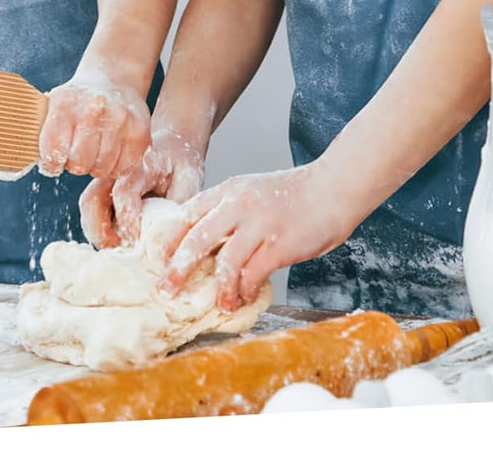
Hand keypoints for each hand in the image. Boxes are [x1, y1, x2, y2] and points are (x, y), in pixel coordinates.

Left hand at [38, 69, 150, 180]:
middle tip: (77, 152)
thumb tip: (9, 170)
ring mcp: (120, 120)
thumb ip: (34, 137)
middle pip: (79, 164)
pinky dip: (115, 166)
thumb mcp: (52, 107)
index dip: (52, 163)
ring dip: (96, 166)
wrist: (113, 80)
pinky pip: (123, 168)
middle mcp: (94, 110)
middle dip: (75, 164)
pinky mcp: (139, 132)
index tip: (55, 160)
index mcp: (65, 104)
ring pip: (102, 169)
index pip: (52, 152)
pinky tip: (111, 151)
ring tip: (94, 149)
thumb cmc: (76, 101)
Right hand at [80, 125, 205, 247]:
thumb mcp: (189, 177)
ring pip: (88, 206)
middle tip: (120, 252)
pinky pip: (91, 211)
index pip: (124, 191)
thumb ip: (179, 203)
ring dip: (97, 232)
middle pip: (92, 199)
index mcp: (140, 164)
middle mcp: (115, 170)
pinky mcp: (102, 189)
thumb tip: (171, 234)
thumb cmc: (180, 160)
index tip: (137, 241)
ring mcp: (105, 179)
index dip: (127, 219)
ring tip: (118, 250)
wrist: (171, 141)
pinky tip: (117, 242)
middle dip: (101, 231)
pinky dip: (99, 229)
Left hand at [159, 163, 350, 312]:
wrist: (331, 188)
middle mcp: (238, 204)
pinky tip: (245, 297)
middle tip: (167, 290)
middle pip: (196, 239)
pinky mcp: (278, 244)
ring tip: (219, 304)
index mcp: (228, 190)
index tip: (160, 261)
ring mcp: (258, 224)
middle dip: (178, 269)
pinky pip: (252, 274)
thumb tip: (208, 246)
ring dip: (218, 289)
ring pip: (224, 262)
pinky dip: (244, 290)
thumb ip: (230, 212)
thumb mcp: (252, 192)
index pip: (187, 214)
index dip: (170, 240)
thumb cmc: (293, 194)